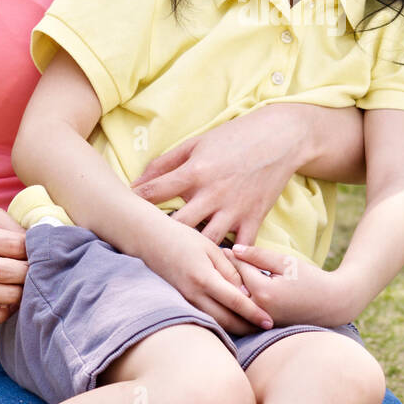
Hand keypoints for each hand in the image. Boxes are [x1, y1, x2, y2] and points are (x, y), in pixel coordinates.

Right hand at [0, 209, 28, 325]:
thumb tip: (39, 242)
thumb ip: (12, 227)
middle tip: (37, 273)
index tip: (39, 254)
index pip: (15, 245)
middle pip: (9, 272)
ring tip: (25, 289)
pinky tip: (8, 306)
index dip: (33, 251)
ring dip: (18, 295)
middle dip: (30, 274)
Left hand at [130, 106, 307, 246]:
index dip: (134, 204)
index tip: (122, 215)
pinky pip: (239, 249)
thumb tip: (137, 183)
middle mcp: (212, 194)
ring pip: (205, 243)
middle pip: (176, 226)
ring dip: (192, 252)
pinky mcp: (254, 219)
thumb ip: (165, 163)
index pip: (153, 193)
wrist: (280, 138)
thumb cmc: (234, 138)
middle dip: (159, 236)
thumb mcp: (196, 143)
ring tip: (178, 259)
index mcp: (195, 172)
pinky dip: (228, 260)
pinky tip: (216, 266)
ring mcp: (234, 209)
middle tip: (146, 245)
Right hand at [138, 217, 273, 333]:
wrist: (149, 240)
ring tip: (252, 327)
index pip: (235, 301)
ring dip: (234, 327)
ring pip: (214, 322)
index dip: (253, 313)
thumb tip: (246, 293)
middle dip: (247, 327)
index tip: (268, 321)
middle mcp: (194, 294)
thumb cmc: (182, 238)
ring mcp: (185, 300)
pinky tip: (231, 319)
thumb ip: (229, 270)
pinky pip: (204, 317)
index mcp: (204, 278)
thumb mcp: (211, 248)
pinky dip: (219, 322)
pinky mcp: (181, 302)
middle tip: (265, 328)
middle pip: (225, 320)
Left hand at [227, 243, 355, 328]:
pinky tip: (235, 290)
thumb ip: (258, 255)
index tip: (220, 248)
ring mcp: (260, 323)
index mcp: (263, 292)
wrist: (332, 304)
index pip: (239, 270)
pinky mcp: (264, 329)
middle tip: (213, 260)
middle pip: (232, 289)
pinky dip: (239, 302)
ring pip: (236, 303)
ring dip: (229, 289)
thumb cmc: (311, 279)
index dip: (230, 257)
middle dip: (224, 275)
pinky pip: (244, 313)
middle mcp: (259, 311)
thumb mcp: (286, 262)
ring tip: (221, 274)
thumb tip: (234, 250)